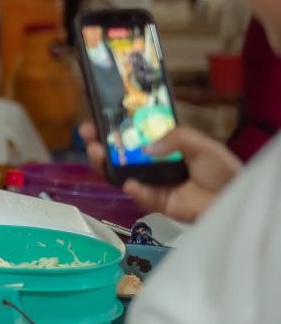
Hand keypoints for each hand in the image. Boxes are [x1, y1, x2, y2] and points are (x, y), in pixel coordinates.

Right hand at [79, 124, 241, 221]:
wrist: (235, 198)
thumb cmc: (221, 169)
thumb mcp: (201, 144)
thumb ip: (175, 138)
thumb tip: (146, 147)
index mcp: (162, 146)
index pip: (132, 135)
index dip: (112, 128)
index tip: (95, 120)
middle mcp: (152, 164)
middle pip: (119, 155)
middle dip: (100, 145)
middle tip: (88, 137)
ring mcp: (152, 183)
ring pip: (121, 175)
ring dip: (106, 165)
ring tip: (98, 154)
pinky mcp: (157, 203)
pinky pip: (140, 196)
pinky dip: (134, 190)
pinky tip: (129, 183)